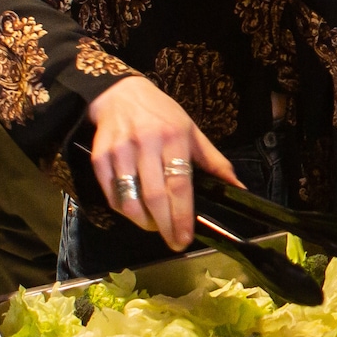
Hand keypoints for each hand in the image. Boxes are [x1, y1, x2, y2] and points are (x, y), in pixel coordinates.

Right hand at [85, 75, 237, 250]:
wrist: (119, 94)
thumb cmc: (161, 115)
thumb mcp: (192, 131)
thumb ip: (214, 162)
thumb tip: (237, 188)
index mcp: (173, 137)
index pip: (179, 184)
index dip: (182, 215)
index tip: (185, 237)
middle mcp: (145, 143)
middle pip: (154, 196)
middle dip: (165, 226)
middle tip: (174, 242)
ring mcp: (120, 151)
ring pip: (129, 199)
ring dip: (143, 222)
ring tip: (156, 227)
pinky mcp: (99, 157)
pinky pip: (111, 194)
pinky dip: (123, 210)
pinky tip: (136, 213)